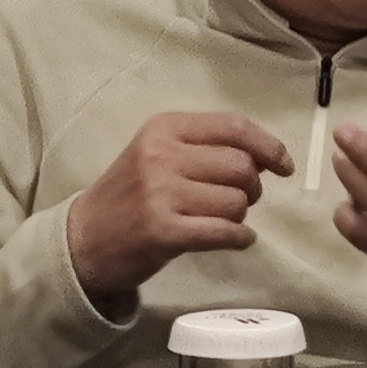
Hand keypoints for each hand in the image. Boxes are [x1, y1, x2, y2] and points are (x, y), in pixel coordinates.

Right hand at [66, 111, 291, 310]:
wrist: (82, 240)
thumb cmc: (130, 196)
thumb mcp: (158, 154)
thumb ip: (205, 147)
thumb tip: (267, 156)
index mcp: (165, 128)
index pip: (234, 127)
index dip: (269, 146)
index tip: (284, 165)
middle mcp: (162, 155)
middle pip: (241, 165)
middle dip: (253, 186)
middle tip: (242, 199)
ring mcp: (160, 194)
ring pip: (235, 201)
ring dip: (240, 215)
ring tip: (222, 221)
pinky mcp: (162, 232)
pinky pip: (223, 232)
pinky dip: (239, 238)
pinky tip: (237, 240)